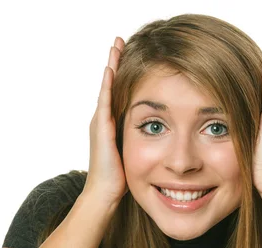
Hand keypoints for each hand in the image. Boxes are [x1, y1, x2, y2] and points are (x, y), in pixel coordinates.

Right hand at [83, 37, 128, 206]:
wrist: (104, 193)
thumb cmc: (119, 178)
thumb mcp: (135, 153)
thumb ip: (142, 139)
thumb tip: (161, 134)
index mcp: (110, 123)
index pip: (116, 91)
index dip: (121, 72)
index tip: (127, 53)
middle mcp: (102, 118)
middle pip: (109, 83)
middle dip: (115, 61)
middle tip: (119, 40)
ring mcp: (100, 122)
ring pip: (106, 86)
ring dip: (111, 65)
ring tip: (115, 45)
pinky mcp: (101, 128)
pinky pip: (105, 100)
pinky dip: (108, 83)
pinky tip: (112, 68)